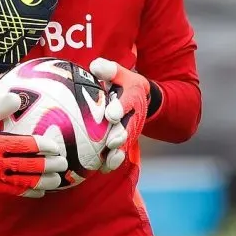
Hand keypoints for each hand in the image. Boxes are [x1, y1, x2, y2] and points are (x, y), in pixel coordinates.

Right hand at [0, 93, 67, 197]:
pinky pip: (14, 191)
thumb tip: (19, 98)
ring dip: (42, 182)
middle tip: (63, 163)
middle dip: (47, 166)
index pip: (22, 147)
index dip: (40, 146)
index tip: (55, 146)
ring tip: (58, 179)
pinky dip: (29, 192)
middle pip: (26, 166)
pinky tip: (43, 190)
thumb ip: (0, 106)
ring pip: (23, 183)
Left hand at [90, 58, 150, 172]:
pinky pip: (120, 153)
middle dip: (121, 135)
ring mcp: (131, 130)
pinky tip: (102, 169)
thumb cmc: (121, 83)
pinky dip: (113, 162)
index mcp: (134, 95)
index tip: (112, 114)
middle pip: (129, 127)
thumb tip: (95, 66)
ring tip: (109, 161)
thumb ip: (109, 69)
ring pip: (126, 144)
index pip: (129, 101)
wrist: (139, 98)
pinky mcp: (125, 141)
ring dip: (118, 153)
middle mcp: (135, 115)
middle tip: (111, 141)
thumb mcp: (119, 73)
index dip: (121, 108)